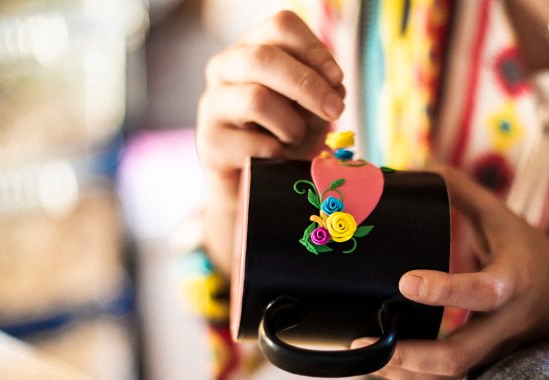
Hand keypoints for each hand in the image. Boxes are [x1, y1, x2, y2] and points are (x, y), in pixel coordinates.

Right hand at [196, 10, 344, 273]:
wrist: (253, 184)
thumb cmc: (284, 136)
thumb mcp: (310, 109)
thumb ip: (322, 94)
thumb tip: (333, 90)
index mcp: (252, 49)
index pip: (281, 26)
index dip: (315, 50)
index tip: (337, 79)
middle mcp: (225, 68)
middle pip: (264, 57)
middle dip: (308, 84)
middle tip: (335, 110)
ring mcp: (212, 105)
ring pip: (257, 99)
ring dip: (292, 125)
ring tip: (295, 139)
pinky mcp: (210, 143)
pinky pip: (255, 144)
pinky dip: (279, 155)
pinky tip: (278, 160)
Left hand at [353, 167, 548, 379]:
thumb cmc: (526, 251)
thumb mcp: (501, 217)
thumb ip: (460, 192)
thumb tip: (414, 170)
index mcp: (513, 281)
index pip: (484, 292)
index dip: (446, 291)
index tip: (405, 281)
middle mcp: (502, 323)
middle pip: (459, 356)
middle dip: (410, 354)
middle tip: (367, 341)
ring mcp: (490, 349)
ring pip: (447, 377)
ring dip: (402, 374)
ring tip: (364, 356)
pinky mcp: (479, 362)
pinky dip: (408, 376)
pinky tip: (378, 362)